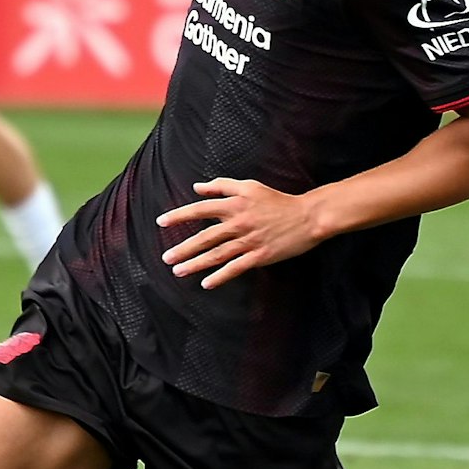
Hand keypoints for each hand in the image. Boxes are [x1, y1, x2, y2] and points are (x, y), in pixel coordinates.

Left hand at [156, 178, 320, 288]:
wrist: (307, 216)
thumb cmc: (277, 200)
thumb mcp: (250, 186)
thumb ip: (222, 185)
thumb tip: (197, 187)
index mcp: (235, 204)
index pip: (201, 209)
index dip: (180, 215)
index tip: (161, 222)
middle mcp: (239, 222)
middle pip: (205, 236)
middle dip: (183, 248)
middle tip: (166, 257)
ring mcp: (249, 241)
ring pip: (217, 254)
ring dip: (196, 263)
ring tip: (178, 271)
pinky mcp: (260, 256)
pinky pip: (236, 268)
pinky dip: (220, 276)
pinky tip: (206, 283)